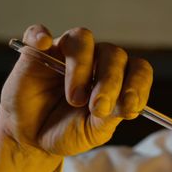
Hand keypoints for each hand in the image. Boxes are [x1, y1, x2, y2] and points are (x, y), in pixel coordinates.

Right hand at [0, 24, 152, 157]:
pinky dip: (40, 35)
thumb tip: (127, 105)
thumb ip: (110, 118)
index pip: (138, 69)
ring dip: (82, 69)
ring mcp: (66, 53)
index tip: (130, 106)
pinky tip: (43, 44)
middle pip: (114, 54)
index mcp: (117, 79)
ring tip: (75, 99)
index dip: (138, 84)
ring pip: (83, 40)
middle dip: (110, 82)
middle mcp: (96, 61)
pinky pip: (38, 33)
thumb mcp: (93, 132)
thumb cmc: (68, 131)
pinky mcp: (37, 52)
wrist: (33, 138)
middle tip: (99, 107)